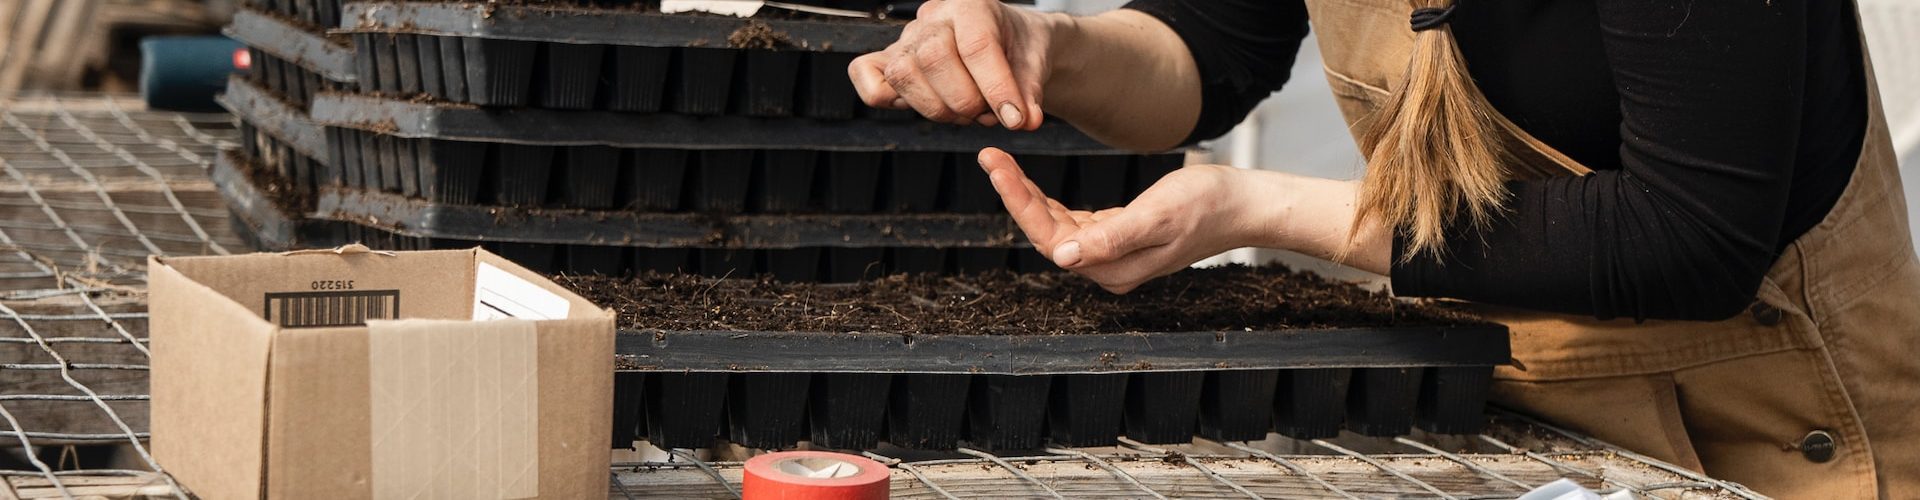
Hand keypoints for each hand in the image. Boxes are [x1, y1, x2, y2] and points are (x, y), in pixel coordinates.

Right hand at [849, 0, 1060, 129]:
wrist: (1011, 44)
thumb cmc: (1020, 50)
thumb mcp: (1037, 65)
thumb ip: (1029, 93)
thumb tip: (1023, 120)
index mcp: (972, 4)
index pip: (976, 45)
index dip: (996, 88)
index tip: (1014, 119)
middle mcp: (934, 17)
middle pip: (933, 58)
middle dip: (965, 101)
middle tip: (989, 115)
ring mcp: (906, 38)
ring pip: (903, 74)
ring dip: (938, 109)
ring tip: (968, 114)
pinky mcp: (888, 61)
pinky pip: (867, 79)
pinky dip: (888, 100)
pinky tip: (930, 104)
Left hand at [979, 148, 1253, 292]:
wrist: (1242, 205)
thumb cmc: (1207, 205)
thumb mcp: (1158, 216)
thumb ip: (1111, 238)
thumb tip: (1062, 255)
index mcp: (1112, 268)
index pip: (1049, 238)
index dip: (1018, 202)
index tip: (996, 167)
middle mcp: (1108, 268)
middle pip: (1046, 233)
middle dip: (1015, 195)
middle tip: (990, 156)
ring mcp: (1112, 256)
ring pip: (1055, 227)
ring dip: (1028, 197)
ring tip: (1002, 163)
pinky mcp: (1118, 238)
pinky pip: (1073, 223)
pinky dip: (1051, 202)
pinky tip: (1033, 184)